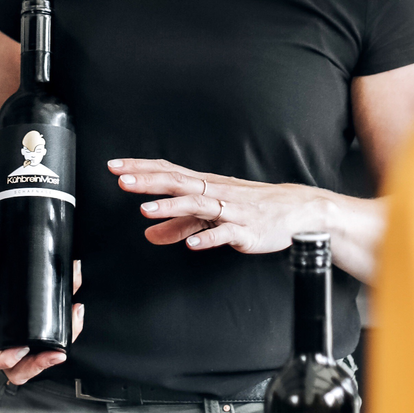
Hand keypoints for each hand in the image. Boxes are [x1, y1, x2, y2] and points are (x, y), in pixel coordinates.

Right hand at [0, 244, 83, 384]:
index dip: (2, 362)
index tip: (21, 349)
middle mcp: (4, 331)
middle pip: (16, 368)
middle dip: (38, 366)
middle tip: (56, 354)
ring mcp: (22, 328)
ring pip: (39, 354)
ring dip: (60, 345)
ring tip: (73, 323)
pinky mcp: (39, 318)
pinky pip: (53, 332)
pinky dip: (69, 325)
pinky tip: (75, 310)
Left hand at [108, 158, 330, 253]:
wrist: (298, 211)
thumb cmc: (252, 208)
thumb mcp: (211, 216)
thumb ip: (179, 225)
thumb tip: (149, 233)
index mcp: (206, 185)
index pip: (168, 171)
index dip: (141, 168)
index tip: (115, 167)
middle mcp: (216, 192)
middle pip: (178, 182)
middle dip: (148, 182)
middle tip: (122, 181)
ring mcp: (231, 210)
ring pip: (198, 205)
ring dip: (172, 207)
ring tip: (147, 211)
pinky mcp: (246, 230)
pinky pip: (225, 233)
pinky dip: (209, 238)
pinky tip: (192, 245)